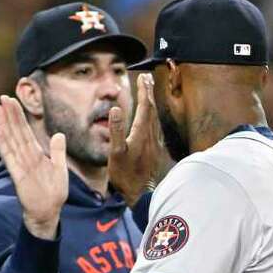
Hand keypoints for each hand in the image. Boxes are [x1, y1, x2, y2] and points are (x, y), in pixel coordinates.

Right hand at [0, 95, 66, 239]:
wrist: (48, 212)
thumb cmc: (53, 193)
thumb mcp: (60, 169)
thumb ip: (58, 152)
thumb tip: (59, 135)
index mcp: (35, 154)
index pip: (25, 131)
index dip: (19, 116)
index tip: (13, 100)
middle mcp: (25, 156)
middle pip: (16, 131)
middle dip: (10, 114)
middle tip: (3, 97)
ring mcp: (20, 164)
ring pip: (11, 139)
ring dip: (4, 123)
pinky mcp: (18, 174)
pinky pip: (9, 155)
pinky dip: (3, 142)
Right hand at [107, 73, 163, 205]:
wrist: (142, 194)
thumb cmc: (126, 175)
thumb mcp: (116, 153)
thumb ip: (116, 130)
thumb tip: (117, 108)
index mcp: (141, 133)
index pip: (145, 106)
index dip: (143, 91)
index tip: (143, 77)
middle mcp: (151, 136)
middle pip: (152, 109)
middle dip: (149, 92)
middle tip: (147, 78)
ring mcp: (155, 143)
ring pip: (155, 117)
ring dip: (152, 103)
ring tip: (149, 93)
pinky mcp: (156, 151)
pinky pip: (156, 127)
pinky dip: (153, 116)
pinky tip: (151, 118)